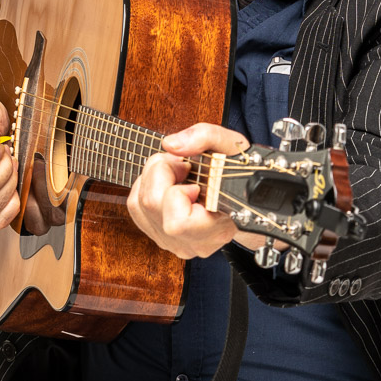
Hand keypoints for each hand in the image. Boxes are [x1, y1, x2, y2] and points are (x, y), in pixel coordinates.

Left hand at [127, 123, 267, 258]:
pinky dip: (146, 187)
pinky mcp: (160, 237)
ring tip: (177, 173)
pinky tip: (167, 183)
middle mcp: (194, 243)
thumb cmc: (240, 176)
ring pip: (139, 205)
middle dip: (161, 171)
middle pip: (151, 204)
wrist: (244, 200)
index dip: (178, 192)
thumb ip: (206, 137)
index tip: (194, 178)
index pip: (178, 222)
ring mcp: (175, 243)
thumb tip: (170, 145)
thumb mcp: (233, 147)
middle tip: (183, 165)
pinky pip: (136, 208)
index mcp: (217, 230)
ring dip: (152, 178)